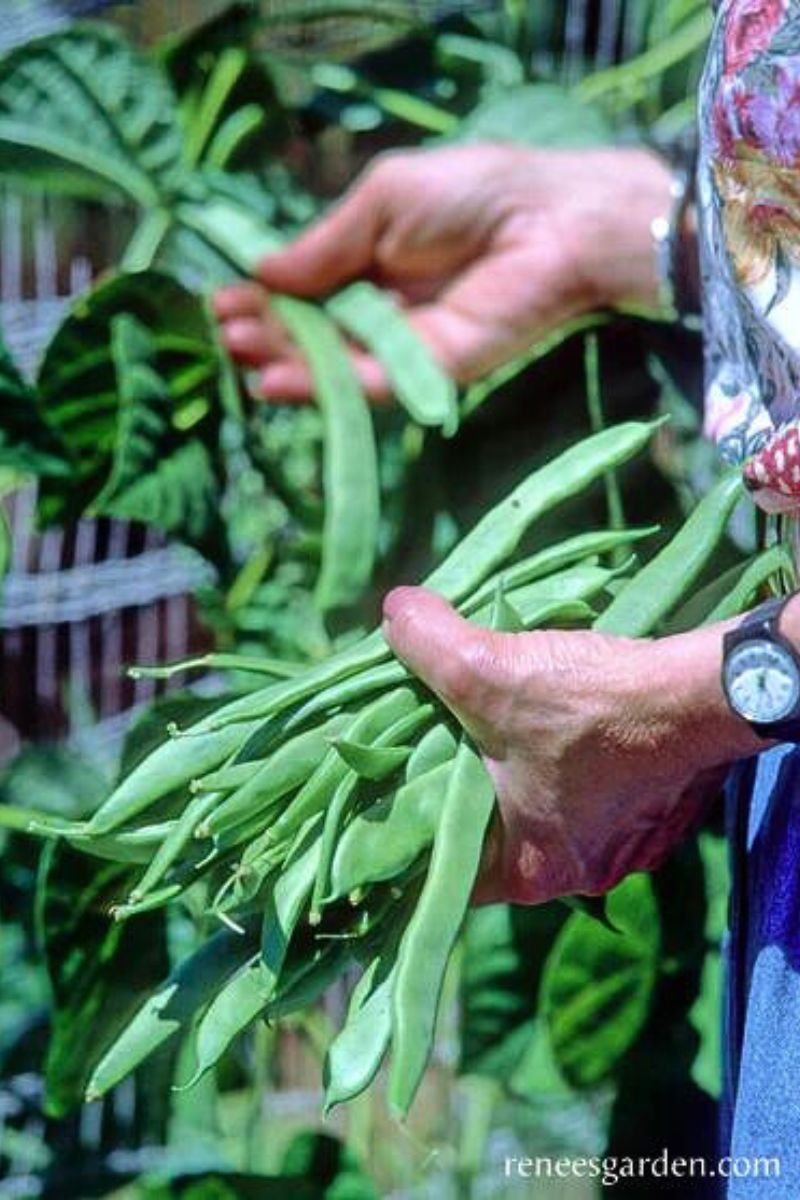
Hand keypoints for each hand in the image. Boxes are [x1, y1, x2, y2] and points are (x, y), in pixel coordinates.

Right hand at [214, 144, 673, 401]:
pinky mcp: (429, 374)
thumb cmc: (472, 193)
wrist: (551, 220)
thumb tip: (263, 273)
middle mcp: (381, 308)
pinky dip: (323, 385)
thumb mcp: (382, 200)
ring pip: (333, 363)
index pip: (304, 288)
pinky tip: (277, 379)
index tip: (221, 301)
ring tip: (240, 352)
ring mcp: (404, 346)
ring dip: (283, 362)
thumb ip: (326, 243)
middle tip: (226, 333)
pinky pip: (370, 384)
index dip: (263, 297)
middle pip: (311, 331)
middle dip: (266, 332)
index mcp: (368, 260)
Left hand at [381, 587, 764, 904]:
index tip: (396, 796)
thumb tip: (392, 611)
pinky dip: (574, 772)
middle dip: (471, 796)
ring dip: (526, 780)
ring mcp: (622, 850)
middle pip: (499, 842)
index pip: (447, 872)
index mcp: (527, 869)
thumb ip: (425, 642)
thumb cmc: (590, 701)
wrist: (700, 694)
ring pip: (550, 818)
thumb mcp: (485, 667)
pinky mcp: (653, 818)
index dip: (415, 834)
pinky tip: (563, 731)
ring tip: (503, 732)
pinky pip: (596, 803)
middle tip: (446, 749)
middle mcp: (576, 875)